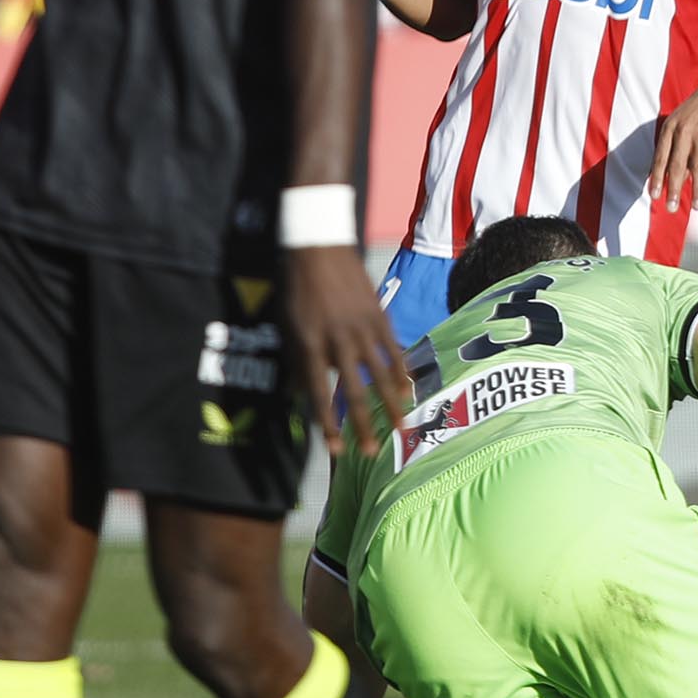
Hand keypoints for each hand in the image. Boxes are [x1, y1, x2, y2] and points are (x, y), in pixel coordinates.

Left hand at [292, 238, 417, 457]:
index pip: (320, 394)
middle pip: (354, 392)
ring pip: (380, 375)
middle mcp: (337, 341)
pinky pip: (393, 351)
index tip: (337, 449)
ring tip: (403, 429)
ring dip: (392, 406)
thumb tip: (303, 392)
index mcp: (309, 344)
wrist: (318, 246)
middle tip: (373, 452)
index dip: (329, 423)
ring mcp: (362, 328)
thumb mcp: (288, 325)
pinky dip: (402, 373)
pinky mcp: (379, 316)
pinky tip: (408, 392)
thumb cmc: (297, 287)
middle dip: (364, 425)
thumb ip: (299, 359)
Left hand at [648, 69, 697, 210]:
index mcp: (670, 129)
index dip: (657, 178)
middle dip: (674, 188)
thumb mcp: (679, 124)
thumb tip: (667, 177)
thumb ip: (673, 149)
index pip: (661, 158)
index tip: (654, 196)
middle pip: (677, 165)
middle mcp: (684, 132)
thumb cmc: (696, 112)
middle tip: (670, 207)